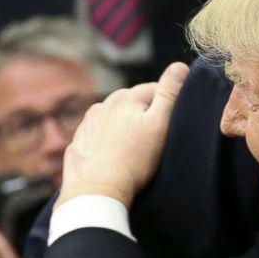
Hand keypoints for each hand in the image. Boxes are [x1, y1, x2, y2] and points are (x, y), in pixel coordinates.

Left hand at [56, 62, 188, 207]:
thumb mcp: (160, 126)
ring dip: (126, 127)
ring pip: (115, 118)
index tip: (173, 124)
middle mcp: (103, 105)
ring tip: (136, 150)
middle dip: (145, 115)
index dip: (168, 104)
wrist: (96, 192)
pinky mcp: (79, 142)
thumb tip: (179, 66)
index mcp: (125, 97)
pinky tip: (117, 157)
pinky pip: (100, 134)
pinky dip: (109, 141)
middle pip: (133, 103)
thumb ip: (170, 94)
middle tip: (156, 140)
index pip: (154, 89)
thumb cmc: (133, 161)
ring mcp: (87, 123)